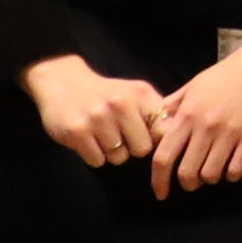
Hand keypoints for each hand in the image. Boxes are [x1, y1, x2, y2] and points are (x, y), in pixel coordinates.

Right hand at [26, 52, 166, 171]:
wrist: (63, 82)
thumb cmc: (106, 93)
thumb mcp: (135, 94)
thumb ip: (156, 113)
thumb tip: (178, 138)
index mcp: (140, 94)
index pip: (163, 130)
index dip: (157, 141)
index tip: (148, 139)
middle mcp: (121, 104)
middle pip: (142, 150)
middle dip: (132, 148)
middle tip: (119, 136)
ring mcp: (98, 118)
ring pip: (118, 158)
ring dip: (111, 153)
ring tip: (102, 135)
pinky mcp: (78, 132)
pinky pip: (97, 161)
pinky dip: (94, 156)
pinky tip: (89, 140)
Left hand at [150, 30, 241, 194]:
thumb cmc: (227, 74)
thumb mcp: (194, 85)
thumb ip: (174, 106)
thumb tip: (156, 125)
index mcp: (188, 114)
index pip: (164, 157)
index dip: (158, 180)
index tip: (160, 192)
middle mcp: (206, 127)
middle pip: (187, 172)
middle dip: (187, 183)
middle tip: (191, 181)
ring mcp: (230, 133)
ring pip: (211, 174)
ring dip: (210, 178)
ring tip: (213, 170)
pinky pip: (236, 170)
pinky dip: (231, 174)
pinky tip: (232, 165)